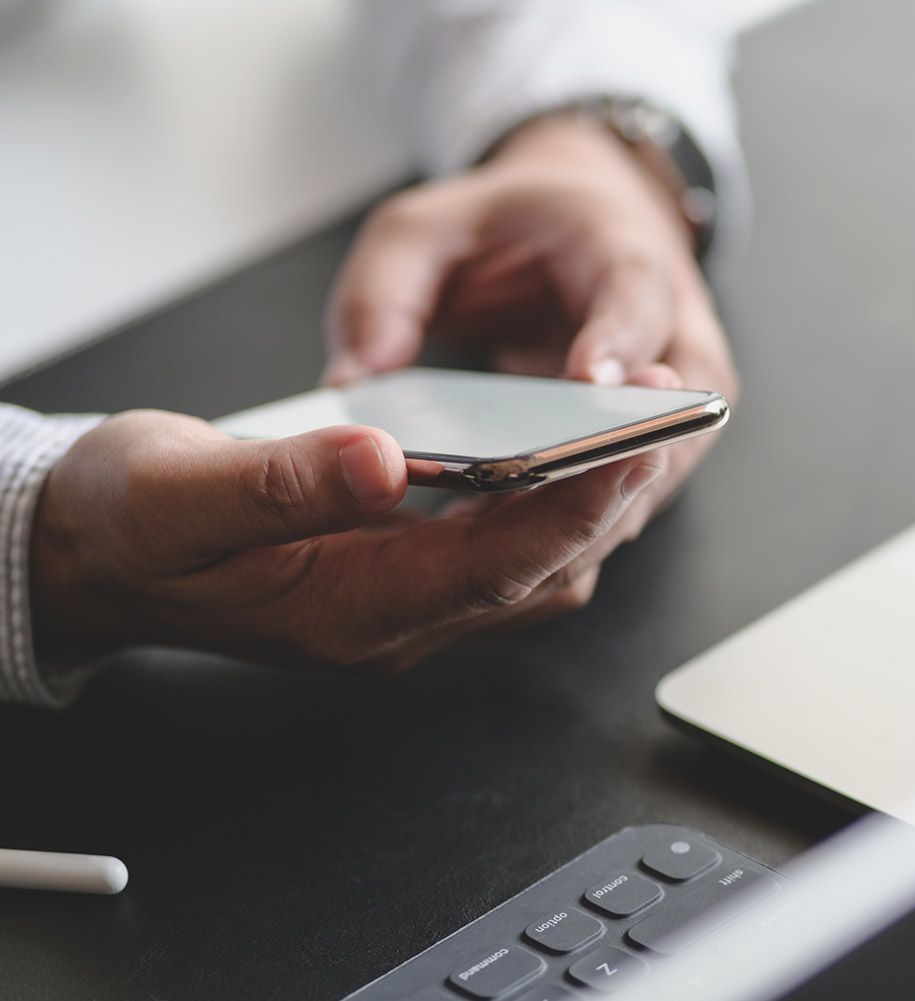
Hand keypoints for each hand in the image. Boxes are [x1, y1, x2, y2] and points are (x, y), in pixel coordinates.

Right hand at [29, 411, 662, 673]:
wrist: (91, 552)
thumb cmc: (127, 520)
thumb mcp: (180, 489)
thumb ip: (279, 481)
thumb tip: (379, 458)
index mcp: (347, 611)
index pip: (493, 568)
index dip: (571, 511)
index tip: (632, 449)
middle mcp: (392, 624)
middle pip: (534, 573)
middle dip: (604, 505)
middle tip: (661, 422)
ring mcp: (401, 608)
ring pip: (529, 571)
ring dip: (584, 509)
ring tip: (629, 428)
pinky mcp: (400, 581)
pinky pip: (500, 554)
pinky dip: (541, 509)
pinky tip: (555, 452)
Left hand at [324, 114, 736, 531]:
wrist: (577, 237)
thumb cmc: (510, 230)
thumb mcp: (426, 228)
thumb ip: (383, 292)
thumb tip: (354, 384)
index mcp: (622, 254)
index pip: (635, 298)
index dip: (616, 341)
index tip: (591, 381)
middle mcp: (673, 337)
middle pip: (668, 414)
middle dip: (606, 469)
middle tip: (532, 506)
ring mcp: (676, 407)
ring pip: (653, 479)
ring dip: (583, 520)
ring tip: (496, 549)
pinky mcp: (656, 457)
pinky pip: (624, 505)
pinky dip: (568, 534)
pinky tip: (496, 559)